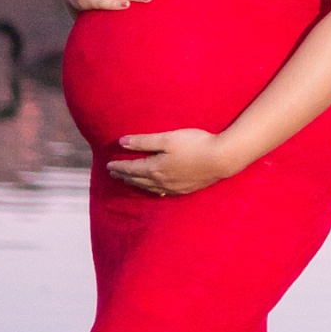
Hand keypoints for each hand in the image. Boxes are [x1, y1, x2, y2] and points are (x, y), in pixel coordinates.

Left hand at [107, 127, 236, 195]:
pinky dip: (152, 190)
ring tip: (129, 181)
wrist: (221, 159)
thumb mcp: (167, 138)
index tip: (108, 165)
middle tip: (114, 174)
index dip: (119, 167)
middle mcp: (161, 181)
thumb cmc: (194, 144)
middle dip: (125, 176)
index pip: (131, 169)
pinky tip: (155, 189)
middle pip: (138, 180)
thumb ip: (143, 141)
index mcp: (155, 168)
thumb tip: (122, 142)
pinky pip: (162, 192)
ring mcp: (174, 187)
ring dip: (136, 184)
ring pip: (149, 188)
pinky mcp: (185, 189)